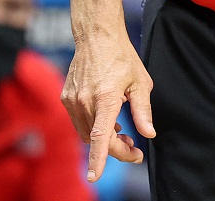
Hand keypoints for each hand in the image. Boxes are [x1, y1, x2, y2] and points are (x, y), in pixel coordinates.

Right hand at [61, 32, 155, 182]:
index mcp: (105, 98)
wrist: (97, 37)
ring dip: (104, 141)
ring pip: (86, 134)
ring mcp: (72, 100)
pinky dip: (94, 128)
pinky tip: (109, 122)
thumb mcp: (141, 82)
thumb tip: (148, 134)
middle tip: (135, 150)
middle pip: (97, 139)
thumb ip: (143, 110)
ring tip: (124, 134)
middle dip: (116, 149)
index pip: (100, 136)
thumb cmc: (122, 57)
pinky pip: (79, 122)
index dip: (99, 159)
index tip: (95, 177)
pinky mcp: (66, 98)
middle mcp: (84, 101)